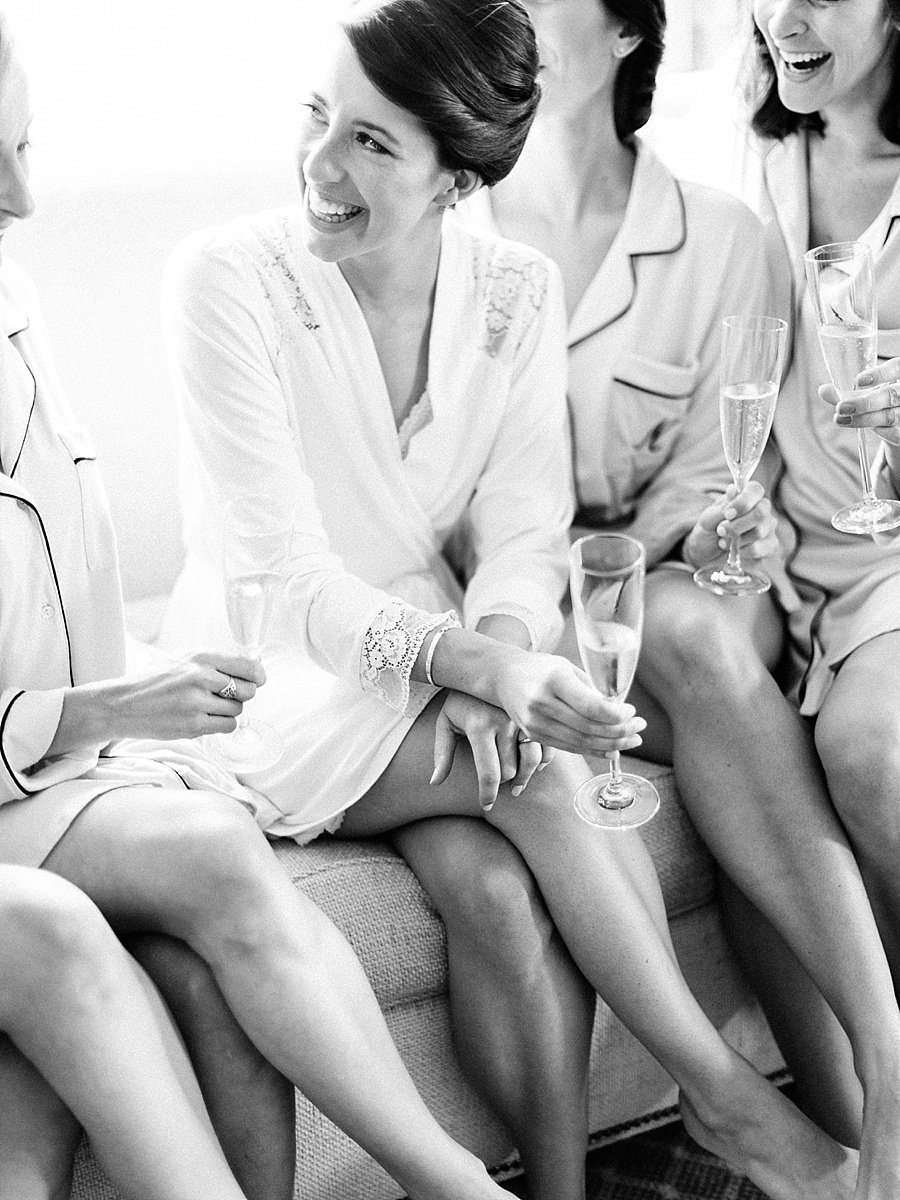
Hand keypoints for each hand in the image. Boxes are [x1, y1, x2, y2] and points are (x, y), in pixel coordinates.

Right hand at [109, 651, 265, 738]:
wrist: (122, 704)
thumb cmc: (153, 681)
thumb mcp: (182, 659)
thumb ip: (214, 663)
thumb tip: (253, 668)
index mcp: (200, 657)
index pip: (247, 665)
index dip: (257, 675)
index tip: (257, 680)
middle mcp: (200, 677)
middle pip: (247, 690)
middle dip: (242, 695)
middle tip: (225, 696)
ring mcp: (196, 702)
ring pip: (237, 710)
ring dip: (228, 711)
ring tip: (205, 707)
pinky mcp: (193, 725)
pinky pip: (227, 726)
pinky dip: (221, 724)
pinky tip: (204, 718)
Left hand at [430, 691, 551, 811]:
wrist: (482, 666)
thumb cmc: (460, 700)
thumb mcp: (445, 722)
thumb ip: (441, 753)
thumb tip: (435, 782)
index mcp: (480, 727)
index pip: (489, 773)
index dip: (488, 795)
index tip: (487, 805)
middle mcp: (503, 723)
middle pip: (511, 770)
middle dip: (505, 784)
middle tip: (501, 789)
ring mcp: (523, 718)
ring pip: (532, 761)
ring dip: (526, 777)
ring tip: (518, 786)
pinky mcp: (536, 715)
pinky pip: (546, 746)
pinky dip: (542, 760)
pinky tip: (534, 766)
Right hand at [491, 650, 644, 757]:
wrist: (503, 677)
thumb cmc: (540, 668)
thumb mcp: (565, 666)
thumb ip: (590, 688)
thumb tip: (619, 709)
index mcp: (554, 679)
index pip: (590, 706)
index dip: (616, 715)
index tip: (632, 712)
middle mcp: (542, 703)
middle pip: (588, 728)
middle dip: (620, 731)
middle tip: (639, 727)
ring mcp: (536, 722)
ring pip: (581, 742)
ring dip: (612, 744)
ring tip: (632, 739)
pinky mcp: (535, 735)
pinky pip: (570, 748)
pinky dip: (594, 750)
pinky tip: (612, 749)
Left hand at [682, 482, 776, 567]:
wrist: (707, 552)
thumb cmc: (710, 529)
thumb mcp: (708, 519)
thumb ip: (721, 508)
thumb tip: (732, 490)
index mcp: (748, 496)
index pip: (755, 490)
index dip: (743, 501)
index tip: (727, 514)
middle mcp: (763, 509)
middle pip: (760, 513)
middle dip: (737, 525)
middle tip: (721, 530)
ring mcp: (768, 528)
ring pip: (759, 532)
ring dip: (736, 539)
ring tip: (722, 542)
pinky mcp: (770, 546)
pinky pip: (759, 548)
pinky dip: (742, 551)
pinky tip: (733, 550)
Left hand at [820, 360, 899, 446]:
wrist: (897, 425)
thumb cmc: (881, 402)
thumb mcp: (866, 393)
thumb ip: (847, 392)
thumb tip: (823, 390)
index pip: (897, 368)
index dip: (881, 374)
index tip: (858, 381)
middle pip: (892, 395)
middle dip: (865, 402)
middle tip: (841, 407)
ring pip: (890, 416)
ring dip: (863, 418)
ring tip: (841, 418)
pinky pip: (892, 432)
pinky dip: (875, 429)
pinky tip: (859, 426)